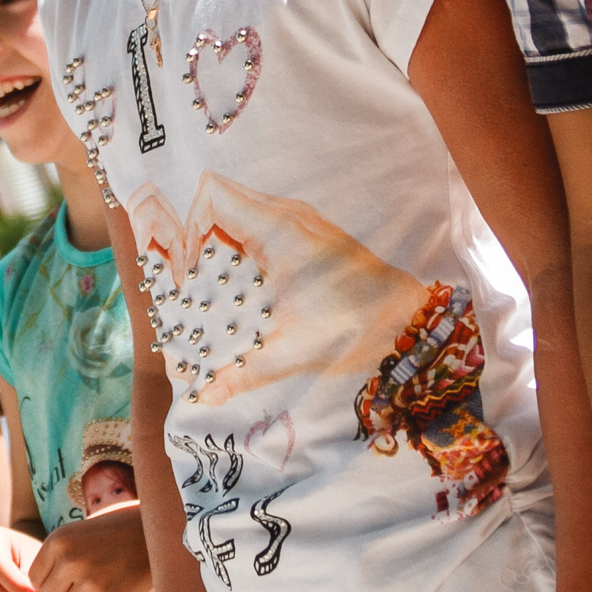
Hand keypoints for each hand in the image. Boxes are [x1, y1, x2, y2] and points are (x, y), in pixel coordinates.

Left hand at [31, 501, 152, 591]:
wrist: (158, 534)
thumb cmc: (116, 532)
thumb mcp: (78, 533)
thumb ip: (56, 560)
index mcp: (58, 540)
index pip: (33, 578)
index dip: (51, 581)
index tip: (69, 576)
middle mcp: (70, 560)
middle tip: (84, 586)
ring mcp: (91, 582)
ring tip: (99, 590)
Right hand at [127, 172, 425, 408]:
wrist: (406, 320)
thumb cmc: (351, 328)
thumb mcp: (290, 352)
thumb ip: (241, 373)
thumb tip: (205, 397)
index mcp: (276, 228)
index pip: (210, 195)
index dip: (185, 226)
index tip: (185, 269)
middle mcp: (286, 213)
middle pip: (219, 194)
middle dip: (193, 228)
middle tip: (186, 271)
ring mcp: (300, 217)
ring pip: (239, 203)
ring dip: (215, 231)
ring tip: (206, 274)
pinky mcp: (309, 229)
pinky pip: (260, 216)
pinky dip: (239, 235)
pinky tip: (241, 277)